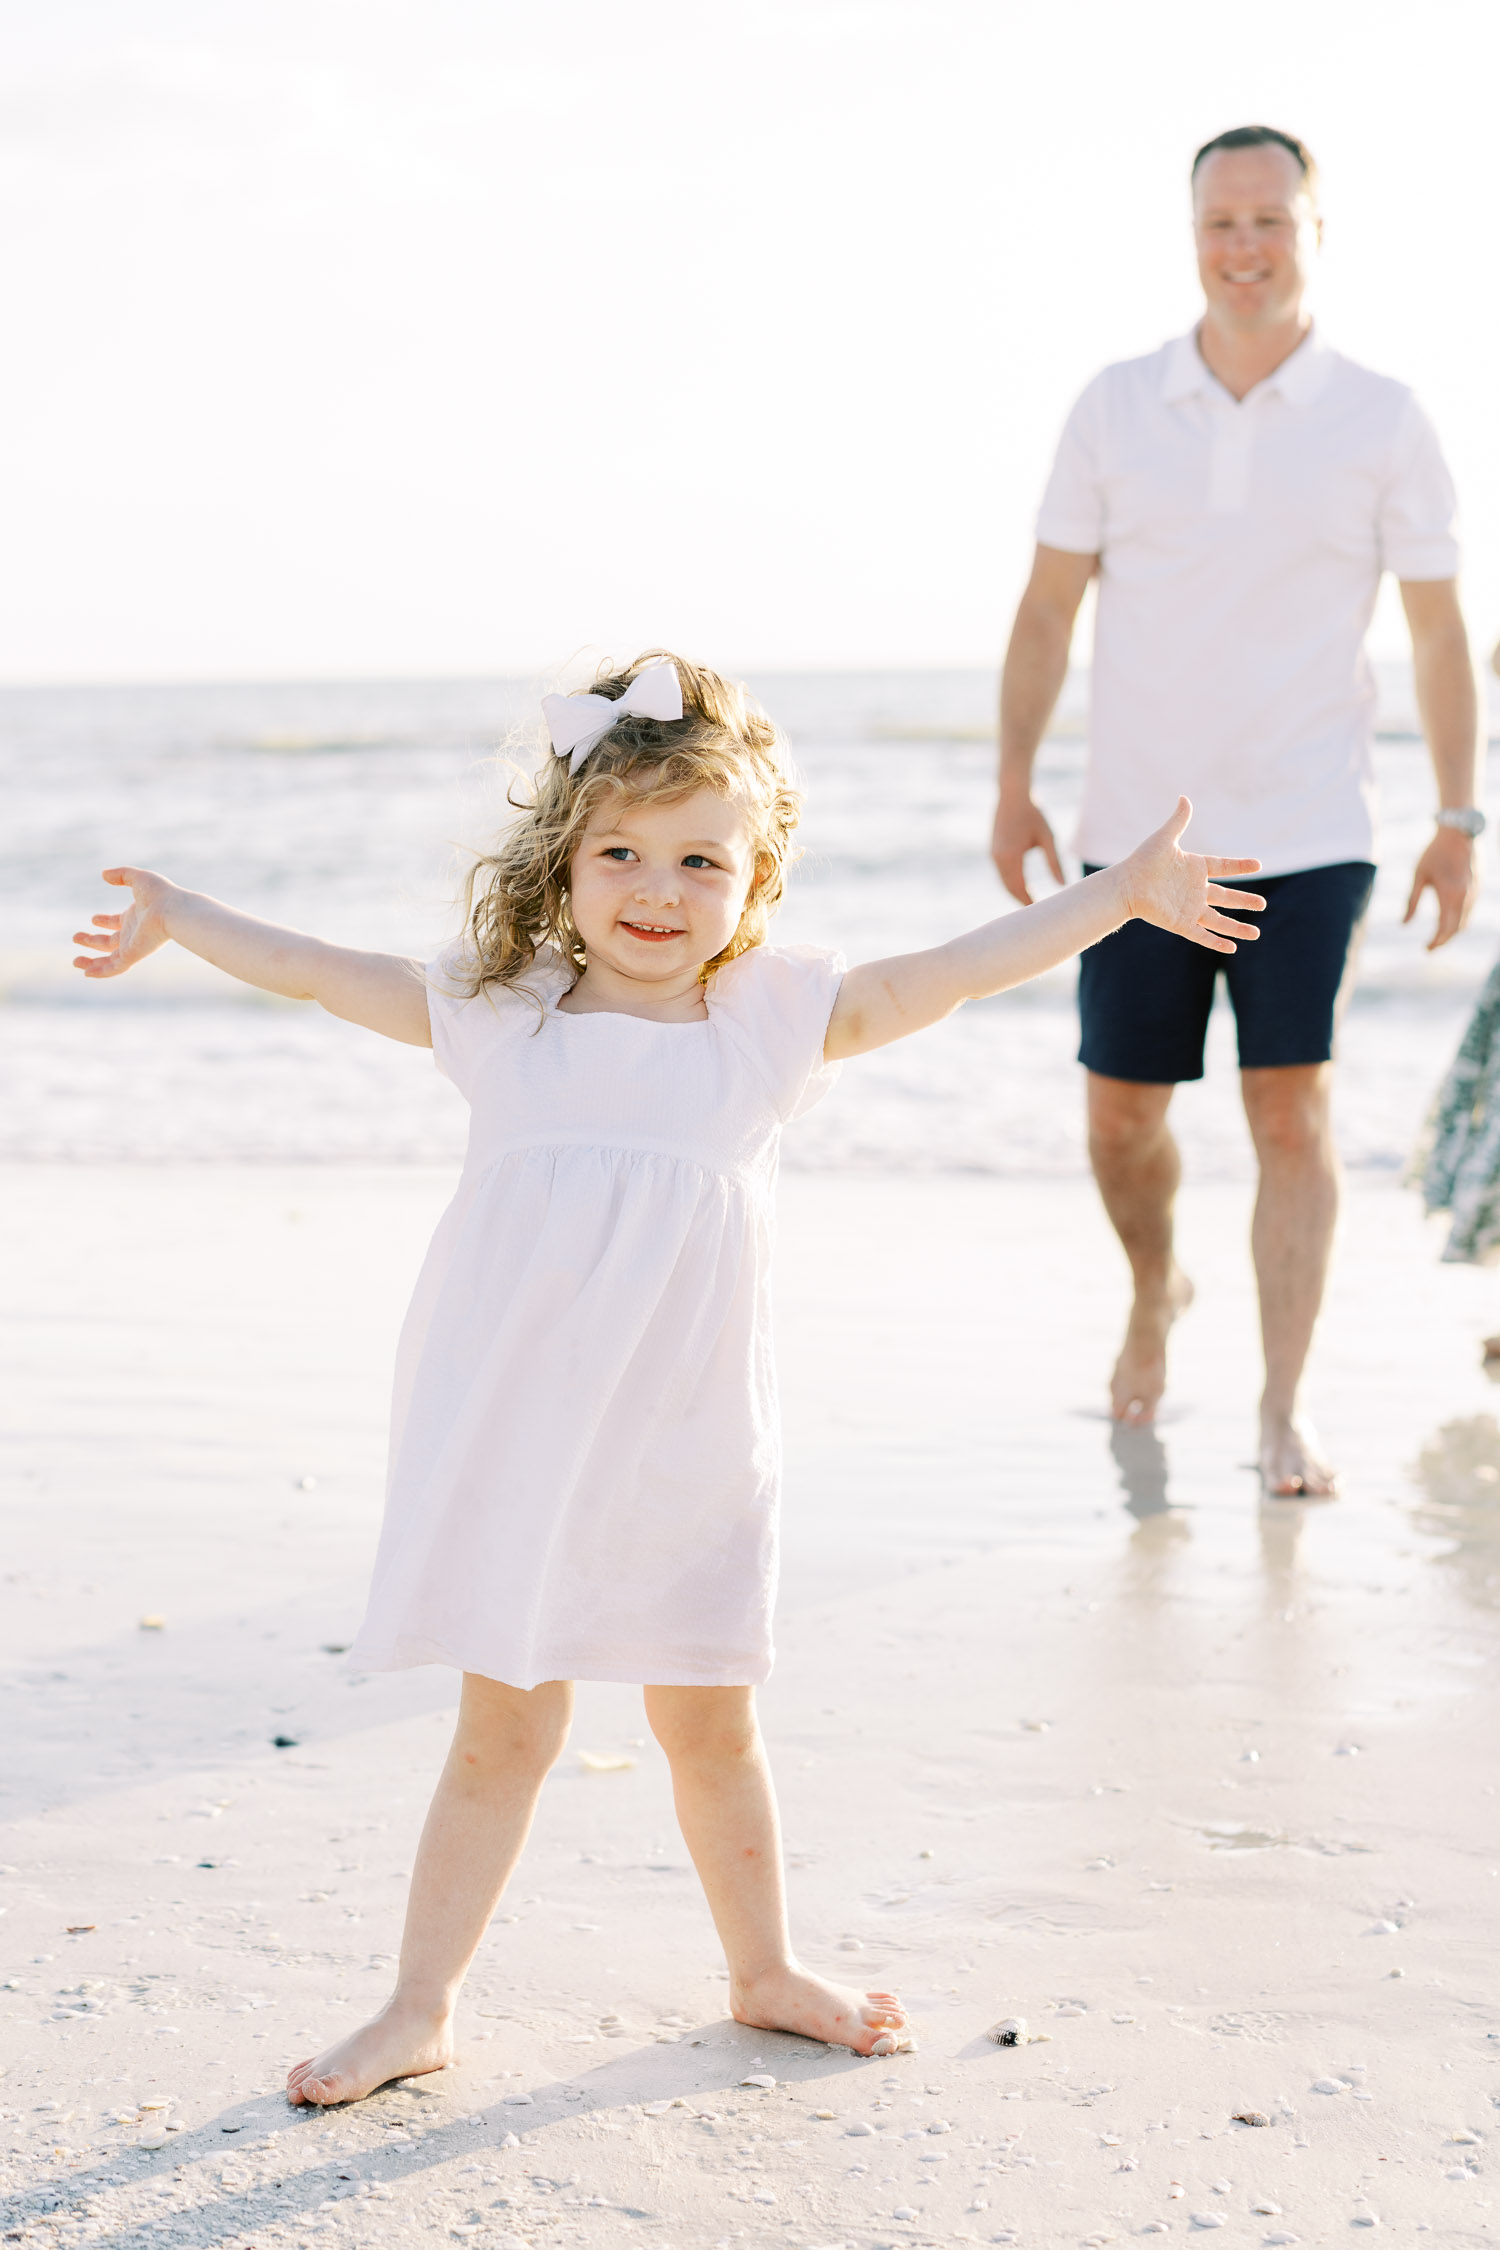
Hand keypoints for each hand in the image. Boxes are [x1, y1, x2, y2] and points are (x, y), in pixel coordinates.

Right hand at [73, 867, 174, 977]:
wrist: (171, 909)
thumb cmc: (159, 893)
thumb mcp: (137, 878)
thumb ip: (121, 875)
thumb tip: (104, 874)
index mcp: (134, 917)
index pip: (117, 922)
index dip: (105, 921)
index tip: (93, 919)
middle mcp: (132, 934)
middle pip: (109, 942)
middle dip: (92, 941)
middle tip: (76, 937)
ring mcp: (132, 946)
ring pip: (109, 959)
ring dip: (92, 961)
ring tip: (75, 961)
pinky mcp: (132, 955)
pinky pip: (114, 968)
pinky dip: (101, 972)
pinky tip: (86, 973)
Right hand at [991, 795, 1063, 903]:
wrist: (1013, 794)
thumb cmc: (1034, 814)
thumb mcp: (1048, 838)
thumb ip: (1054, 862)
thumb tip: (1062, 885)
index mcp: (1011, 856)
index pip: (1019, 887)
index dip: (1029, 901)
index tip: (1041, 911)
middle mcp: (998, 858)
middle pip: (1009, 888)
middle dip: (1022, 900)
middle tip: (1036, 912)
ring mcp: (993, 855)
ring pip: (1004, 882)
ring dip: (1016, 892)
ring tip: (1031, 900)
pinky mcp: (993, 851)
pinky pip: (1001, 873)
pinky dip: (1011, 882)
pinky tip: (1023, 884)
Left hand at [1119, 798, 1263, 953]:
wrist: (1125, 885)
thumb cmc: (1143, 861)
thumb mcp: (1164, 838)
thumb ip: (1178, 821)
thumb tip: (1184, 797)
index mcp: (1195, 868)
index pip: (1224, 867)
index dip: (1240, 866)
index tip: (1258, 865)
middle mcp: (1196, 890)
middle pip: (1226, 898)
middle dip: (1245, 902)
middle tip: (1262, 905)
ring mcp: (1189, 908)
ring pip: (1219, 920)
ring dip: (1237, 927)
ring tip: (1256, 934)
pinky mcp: (1180, 923)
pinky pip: (1202, 935)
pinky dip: (1216, 942)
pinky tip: (1232, 948)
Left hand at [1404, 826, 1477, 950]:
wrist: (1459, 832)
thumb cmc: (1434, 852)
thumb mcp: (1419, 876)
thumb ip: (1411, 901)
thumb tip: (1404, 923)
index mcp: (1450, 896)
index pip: (1444, 930)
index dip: (1436, 943)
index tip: (1425, 949)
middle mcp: (1466, 897)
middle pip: (1456, 929)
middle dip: (1444, 941)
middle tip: (1430, 947)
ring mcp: (1475, 892)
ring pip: (1465, 921)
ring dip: (1452, 932)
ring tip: (1438, 936)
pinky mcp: (1478, 886)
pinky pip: (1470, 910)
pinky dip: (1459, 920)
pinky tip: (1448, 920)